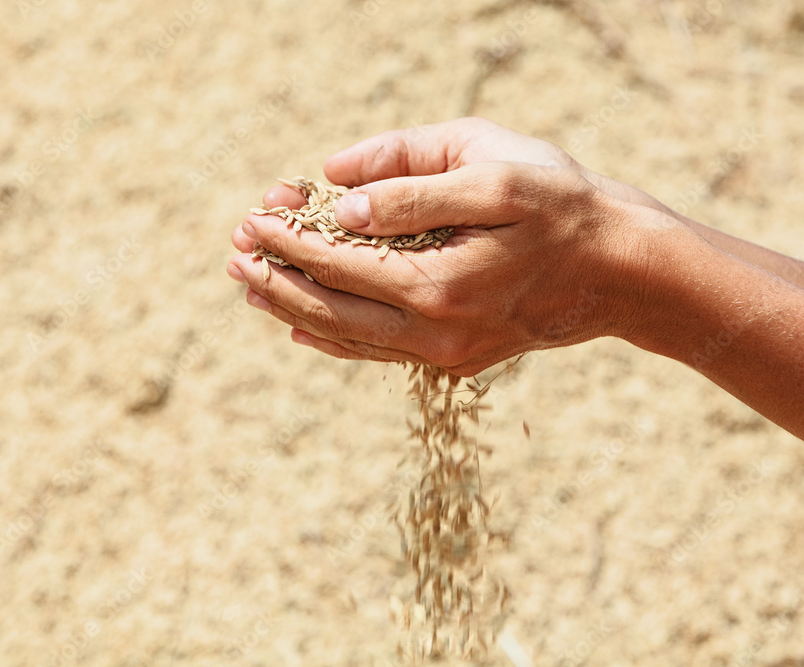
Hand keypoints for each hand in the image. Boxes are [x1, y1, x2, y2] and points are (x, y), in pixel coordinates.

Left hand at [227, 120, 657, 375]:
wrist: (622, 269)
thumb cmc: (562, 205)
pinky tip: (302, 326)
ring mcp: (444, 353)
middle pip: (328, 309)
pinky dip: (334, 337)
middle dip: (274, 279)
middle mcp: (433, 332)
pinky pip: (378, 352)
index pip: (335, 262)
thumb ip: (410, 185)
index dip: (287, 240)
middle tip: (232, 257)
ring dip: (293, 309)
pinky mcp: (456, 359)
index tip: (250, 220)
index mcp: (436, 284)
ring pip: (347, 337)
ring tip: (250, 289)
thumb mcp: (492, 171)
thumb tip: (340, 200)